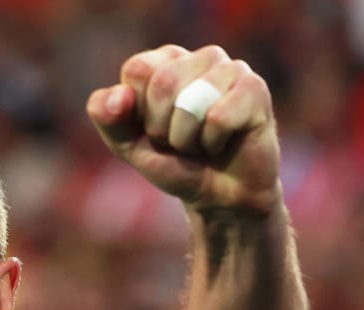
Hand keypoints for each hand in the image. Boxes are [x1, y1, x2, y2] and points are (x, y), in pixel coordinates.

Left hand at [87, 45, 281, 215]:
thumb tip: (120, 95)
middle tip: (180, 142)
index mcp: (165, 62)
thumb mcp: (129, 146)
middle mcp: (199, 57)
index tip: (153, 129)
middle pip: (163, 82)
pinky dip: (214, 142)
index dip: (139, 112)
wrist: (220, 199)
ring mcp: (230, 69)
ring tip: (202, 142)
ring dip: (188, 138)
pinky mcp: (254, 88)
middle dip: (163, 128)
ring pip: (190, 101)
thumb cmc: (175, 165)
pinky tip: (224, 142)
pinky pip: (218, 117)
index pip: (137, 70)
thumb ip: (109, 119)